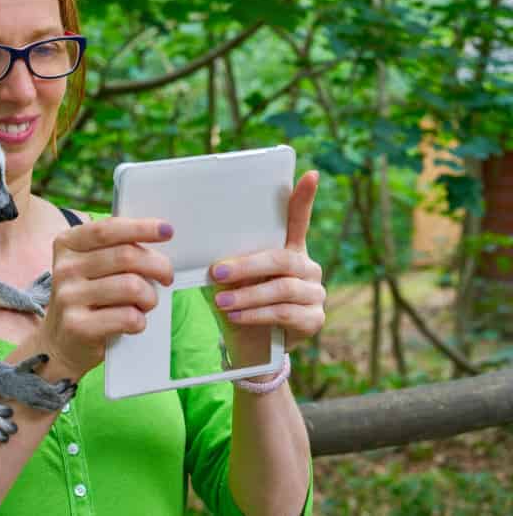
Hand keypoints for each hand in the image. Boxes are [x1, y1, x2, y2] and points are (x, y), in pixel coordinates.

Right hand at [28, 217, 173, 380]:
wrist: (61, 343)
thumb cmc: (88, 299)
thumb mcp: (92, 266)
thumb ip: (116, 248)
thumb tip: (159, 235)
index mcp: (67, 245)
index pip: (107, 229)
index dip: (140, 228)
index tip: (166, 230)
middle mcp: (65, 268)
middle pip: (126, 256)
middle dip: (158, 266)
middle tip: (166, 277)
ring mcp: (69, 297)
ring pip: (132, 287)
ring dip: (150, 297)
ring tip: (146, 303)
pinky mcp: (78, 326)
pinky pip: (128, 317)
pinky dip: (140, 320)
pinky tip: (132, 322)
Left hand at [209, 171, 325, 354]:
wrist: (254, 345)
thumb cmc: (242, 301)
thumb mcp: (237, 279)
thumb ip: (233, 262)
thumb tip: (205, 254)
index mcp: (291, 249)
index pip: (299, 220)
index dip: (305, 198)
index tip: (311, 174)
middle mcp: (308, 267)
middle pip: (280, 259)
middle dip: (245, 266)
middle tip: (216, 272)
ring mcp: (315, 293)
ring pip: (281, 289)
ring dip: (247, 295)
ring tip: (221, 301)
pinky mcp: (314, 319)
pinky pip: (284, 313)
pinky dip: (256, 315)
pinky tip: (236, 316)